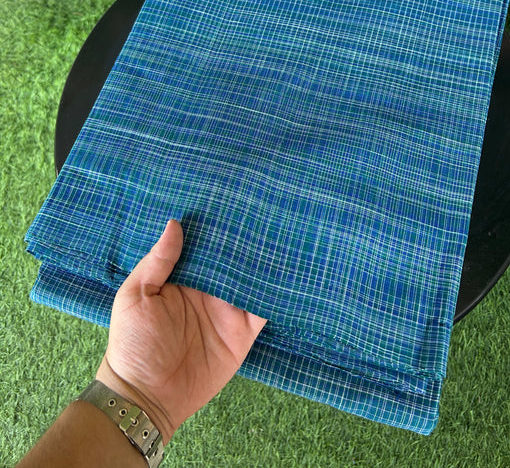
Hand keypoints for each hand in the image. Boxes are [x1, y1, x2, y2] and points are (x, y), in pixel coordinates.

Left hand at [96, 219, 266, 443]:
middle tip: (267, 209)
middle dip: (246, 238)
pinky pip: (264, 308)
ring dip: (265, 261)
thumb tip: (175, 223)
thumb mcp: (134, 297)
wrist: (146, 397)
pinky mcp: (243, 332)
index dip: (216, 226)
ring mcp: (227, 309)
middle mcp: (209, 289)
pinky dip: (276, 293)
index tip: (233, 200)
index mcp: (183, 276)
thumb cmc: (133, 344)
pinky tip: (288, 273)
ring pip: (252, 278)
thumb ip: (157, 262)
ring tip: (284, 232)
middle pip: (233, 257)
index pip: (204, 245)